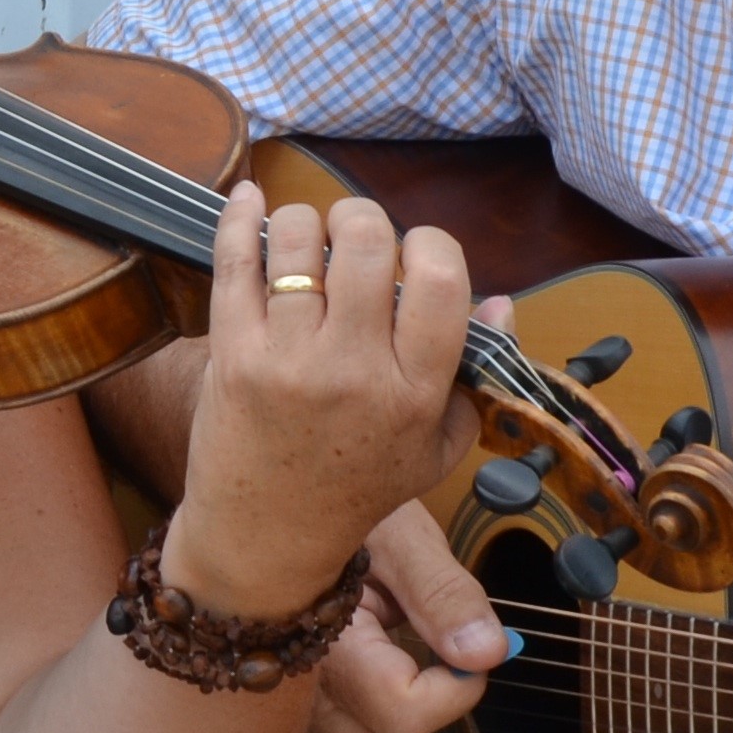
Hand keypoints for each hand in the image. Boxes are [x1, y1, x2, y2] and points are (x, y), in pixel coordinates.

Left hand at [165, 191, 475, 622]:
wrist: (268, 536)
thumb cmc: (359, 487)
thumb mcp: (437, 446)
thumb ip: (474, 376)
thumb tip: (501, 301)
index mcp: (415, 391)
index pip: (440, 279)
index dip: (429, 244)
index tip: (413, 254)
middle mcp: (355, 372)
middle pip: (365, 243)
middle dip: (361, 221)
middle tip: (351, 240)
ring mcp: (288, 362)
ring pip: (296, 243)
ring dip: (303, 222)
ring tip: (304, 242)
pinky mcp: (231, 357)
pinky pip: (232, 264)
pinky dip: (238, 218)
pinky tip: (249, 197)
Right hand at [310, 498, 574, 732]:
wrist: (279, 518)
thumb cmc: (335, 512)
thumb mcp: (394, 530)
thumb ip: (441, 591)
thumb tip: (490, 654)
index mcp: (325, 651)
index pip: (401, 709)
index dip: (458, 691)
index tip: (484, 645)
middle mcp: (316, 700)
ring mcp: (325, 717)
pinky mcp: (346, 717)